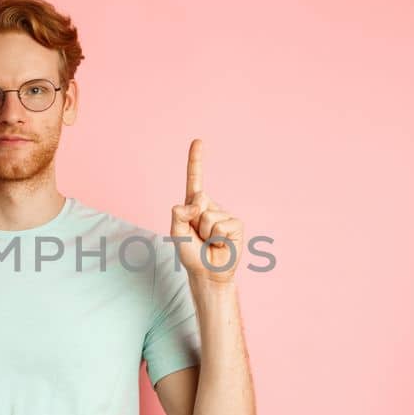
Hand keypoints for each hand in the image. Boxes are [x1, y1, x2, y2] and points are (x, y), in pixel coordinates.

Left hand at [171, 139, 244, 285]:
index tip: (198, 140)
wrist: (209, 274)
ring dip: (204, 232)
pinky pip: (221, 225)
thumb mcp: (177, 234)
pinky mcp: (236, 224)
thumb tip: (195, 202)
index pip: (195, 179)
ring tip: (209, 242)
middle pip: (198, 199)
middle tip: (198, 236)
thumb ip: (178, 215)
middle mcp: (210, 206)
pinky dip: (216, 237)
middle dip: (193, 220)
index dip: (196, 160)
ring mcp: (224, 214)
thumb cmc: (192, 254)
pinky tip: (219, 244)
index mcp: (194, 205)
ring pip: (208, 215)